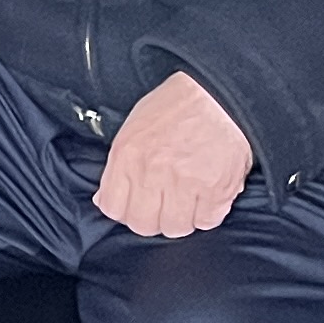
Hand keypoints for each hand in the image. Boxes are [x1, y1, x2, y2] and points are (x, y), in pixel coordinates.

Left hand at [94, 74, 254, 238]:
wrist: (219, 95)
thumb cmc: (177, 107)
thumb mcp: (134, 127)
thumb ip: (118, 165)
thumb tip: (104, 198)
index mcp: (127, 156)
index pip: (113, 208)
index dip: (125, 211)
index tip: (136, 206)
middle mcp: (152, 172)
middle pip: (143, 224)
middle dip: (152, 220)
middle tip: (164, 206)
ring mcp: (184, 183)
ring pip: (175, 228)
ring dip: (182, 219)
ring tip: (189, 201)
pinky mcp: (216, 190)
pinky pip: (207, 221)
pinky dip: (208, 215)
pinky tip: (208, 198)